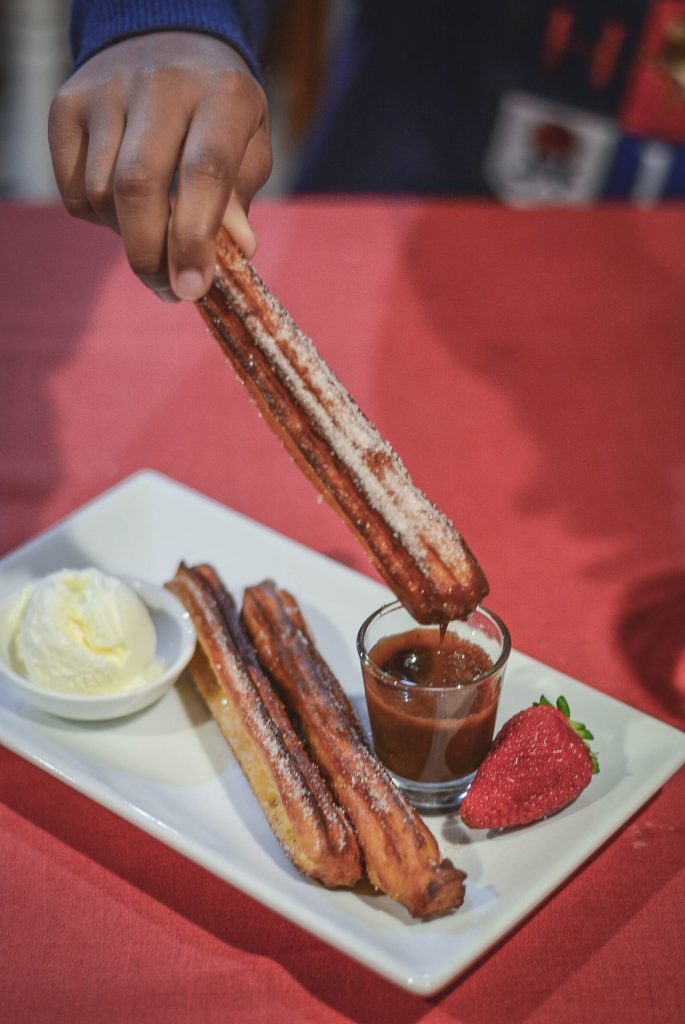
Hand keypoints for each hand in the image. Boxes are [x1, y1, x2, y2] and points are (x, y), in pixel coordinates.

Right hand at [49, 32, 271, 300]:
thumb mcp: (248, 146)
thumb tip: (237, 250)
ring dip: (127, 237)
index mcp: (222, 95)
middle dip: (151, 254)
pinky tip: (125, 208)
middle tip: (169, 290)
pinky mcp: (67, 106)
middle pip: (138, 187)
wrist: (167, 42)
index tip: (193, 289)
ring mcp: (107, 91)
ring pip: (102, 194)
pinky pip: (74, 191)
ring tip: (154, 237)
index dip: (195, 239)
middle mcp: (160, 85)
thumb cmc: (219, 113)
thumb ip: (240, 196)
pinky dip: (99, 218)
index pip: (203, 172)